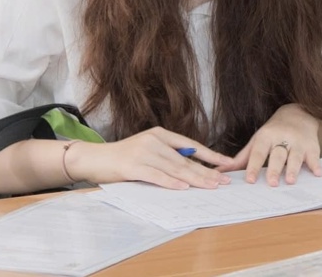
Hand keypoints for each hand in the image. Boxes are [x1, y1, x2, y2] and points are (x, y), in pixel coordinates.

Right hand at [67, 127, 232, 189]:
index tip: (227, 163)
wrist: (94, 158)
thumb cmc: (124, 157)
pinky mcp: (132, 166)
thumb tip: (193, 168)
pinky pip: (156, 176)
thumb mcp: (148, 150)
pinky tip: (183, 187)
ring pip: (174, 168)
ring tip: (210, 186)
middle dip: (207, 171)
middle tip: (223, 181)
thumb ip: (168, 155)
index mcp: (160, 134)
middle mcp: (154, 141)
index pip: (191, 146)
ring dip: (194, 179)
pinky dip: (170, 182)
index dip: (210, 156)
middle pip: (186, 160)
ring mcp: (143, 153)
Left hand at [222, 103, 321, 185]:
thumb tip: (219, 171)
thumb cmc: (273, 132)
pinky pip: (314, 156)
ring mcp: (298, 141)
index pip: (259, 153)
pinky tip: (317, 174)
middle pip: (278, 155)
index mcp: (265, 136)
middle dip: (275, 169)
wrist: (298, 113)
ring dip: (294, 168)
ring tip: (291, 181)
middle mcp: (282, 137)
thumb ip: (241, 158)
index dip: (254, 166)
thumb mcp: (257, 141)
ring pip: (296, 156)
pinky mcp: (312, 144)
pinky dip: (316, 164)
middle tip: (272, 184)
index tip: (250, 180)